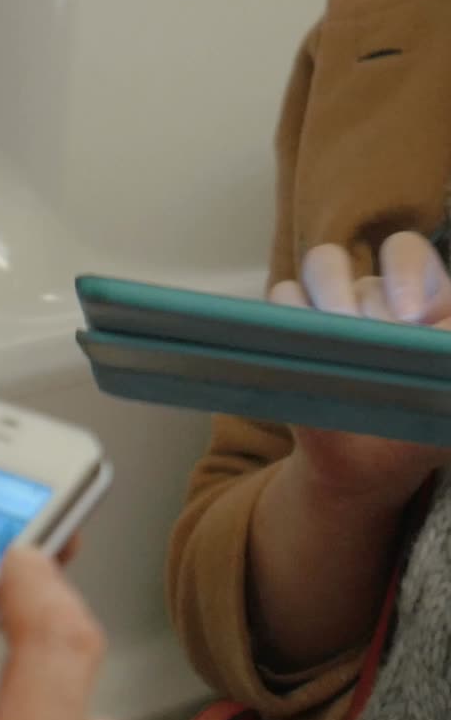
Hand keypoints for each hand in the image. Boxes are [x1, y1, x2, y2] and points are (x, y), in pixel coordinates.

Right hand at [270, 231, 450, 508]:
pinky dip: (291, 315)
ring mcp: (331, 306)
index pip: (406, 252)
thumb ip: (442, 361)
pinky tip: (305, 349)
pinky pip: (284, 296)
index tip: (409, 315)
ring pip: (321, 265)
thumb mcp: (443, 403)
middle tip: (374, 344)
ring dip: (329, 295)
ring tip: (336, 337)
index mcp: (420, 298)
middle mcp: (374, 294)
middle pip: (360, 263)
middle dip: (366, 305)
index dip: (404, 271)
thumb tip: (437, 340)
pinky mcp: (292, 325)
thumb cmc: (418, 429)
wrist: (370, 467)